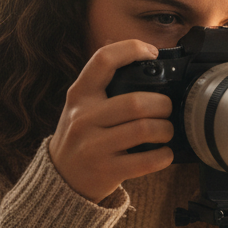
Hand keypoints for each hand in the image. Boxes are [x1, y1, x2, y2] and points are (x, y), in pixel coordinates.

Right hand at [49, 40, 173, 202]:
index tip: (152, 53)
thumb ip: (104, 84)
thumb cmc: (81, 135)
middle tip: (166, 109)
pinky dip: (164, 156)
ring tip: (165, 131)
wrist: (61, 178)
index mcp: (80, 95)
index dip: (131, 49)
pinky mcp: (106, 171)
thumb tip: (141, 54)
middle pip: (136, 102)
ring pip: (144, 129)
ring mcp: (93, 146)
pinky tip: (163, 153)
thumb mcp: (81, 104)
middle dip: (163, 104)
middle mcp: (83, 118)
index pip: (103, 60)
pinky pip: (146, 161)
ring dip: (165, 129)